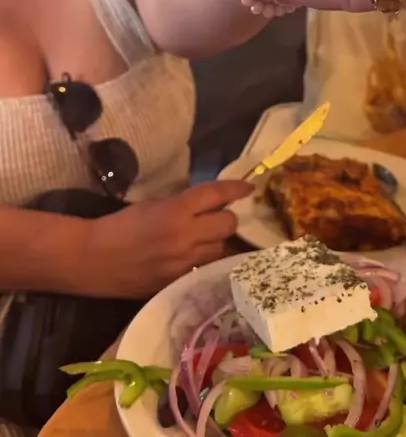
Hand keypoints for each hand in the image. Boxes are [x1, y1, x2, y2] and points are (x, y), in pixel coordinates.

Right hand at [85, 180, 251, 298]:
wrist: (94, 260)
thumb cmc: (119, 225)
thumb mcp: (153, 205)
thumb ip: (182, 205)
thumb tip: (208, 205)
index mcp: (176, 211)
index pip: (216, 196)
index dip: (235, 189)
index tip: (248, 187)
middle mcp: (185, 237)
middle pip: (227, 224)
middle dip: (227, 218)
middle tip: (218, 216)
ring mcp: (184, 264)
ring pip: (220, 249)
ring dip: (217, 240)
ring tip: (205, 237)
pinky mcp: (179, 282)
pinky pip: (204, 268)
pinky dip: (204, 260)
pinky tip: (195, 257)